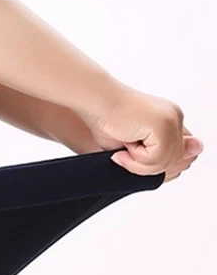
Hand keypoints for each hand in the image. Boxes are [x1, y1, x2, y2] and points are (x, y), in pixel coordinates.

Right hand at [78, 83, 202, 181]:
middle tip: (122, 155)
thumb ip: (153, 157)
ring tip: (122, 151)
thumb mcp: (133, 147)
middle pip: (174, 163)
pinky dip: (136, 159)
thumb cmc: (107, 122)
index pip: (179, 156)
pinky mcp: (163, 125)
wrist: (96, 103)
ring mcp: (172, 120)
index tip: (131, 158)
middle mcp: (176, 118)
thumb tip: (173, 171)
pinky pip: (156, 158)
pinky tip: (125, 146)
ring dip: (138, 164)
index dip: (156, 165)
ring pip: (165, 163)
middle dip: (145, 167)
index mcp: (171, 120)